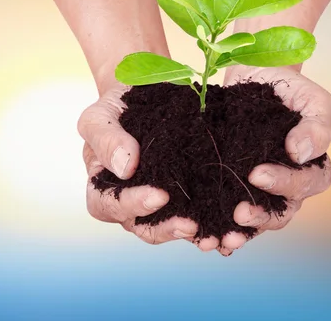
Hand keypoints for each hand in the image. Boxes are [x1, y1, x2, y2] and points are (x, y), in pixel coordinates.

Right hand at [78, 83, 204, 245]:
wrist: (147, 94)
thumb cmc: (116, 108)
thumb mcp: (101, 116)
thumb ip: (105, 139)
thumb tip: (125, 169)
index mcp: (102, 188)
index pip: (109, 206)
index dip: (132, 205)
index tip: (159, 195)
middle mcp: (130, 203)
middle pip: (143, 227)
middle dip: (167, 229)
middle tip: (190, 224)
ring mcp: (160, 204)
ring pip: (172, 228)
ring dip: (192, 233)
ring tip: (212, 236)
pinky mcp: (187, 198)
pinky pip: (198, 217)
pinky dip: (212, 226)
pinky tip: (229, 230)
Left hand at [217, 66, 330, 255]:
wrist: (253, 75)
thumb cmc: (288, 89)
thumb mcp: (311, 98)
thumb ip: (315, 125)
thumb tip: (301, 154)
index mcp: (310, 167)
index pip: (304, 185)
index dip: (283, 185)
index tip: (257, 174)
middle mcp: (285, 186)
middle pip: (279, 213)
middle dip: (259, 217)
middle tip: (238, 212)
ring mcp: (256, 190)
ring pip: (252, 220)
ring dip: (236, 233)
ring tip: (219, 239)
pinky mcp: (229, 187)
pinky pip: (223, 212)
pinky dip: (213, 226)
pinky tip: (198, 234)